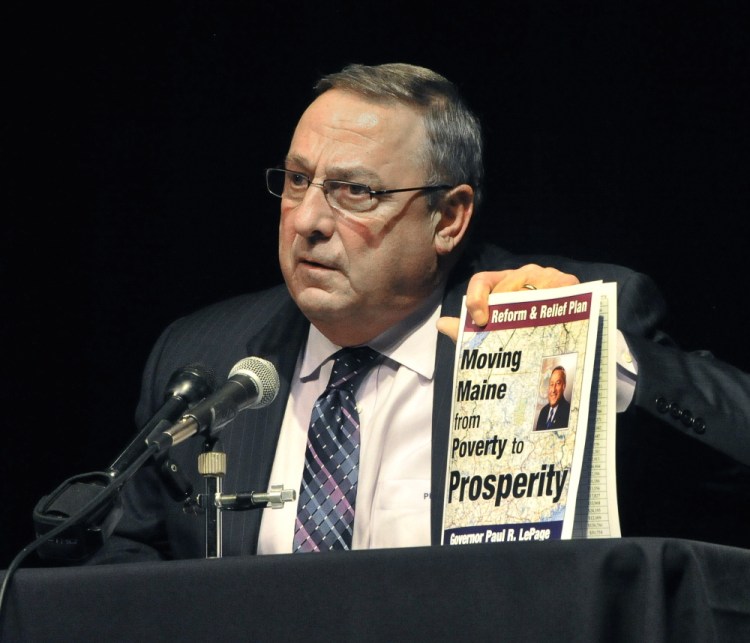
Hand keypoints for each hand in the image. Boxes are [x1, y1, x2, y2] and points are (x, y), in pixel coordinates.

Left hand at [436, 265, 579, 341]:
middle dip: (501, 311)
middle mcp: (524, 273)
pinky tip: (547, 324)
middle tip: (503, 333)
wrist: (569, 336)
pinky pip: (555, 292)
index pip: (481, 280)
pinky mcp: (569, 282)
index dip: (476, 298)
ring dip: (526, 313)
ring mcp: (547, 275)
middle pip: (506, 286)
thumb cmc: (528, 330)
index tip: (478, 320)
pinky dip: (550, 307)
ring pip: (529, 289)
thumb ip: (468, 329)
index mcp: (503, 282)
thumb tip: (441, 324)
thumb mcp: (498, 331)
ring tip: (526, 332)